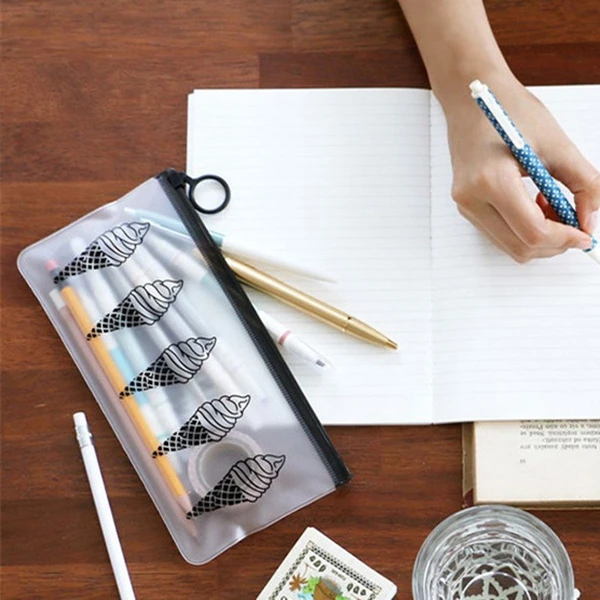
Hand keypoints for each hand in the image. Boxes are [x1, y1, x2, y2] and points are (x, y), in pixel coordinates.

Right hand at [443, 75, 599, 261]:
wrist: (471, 98)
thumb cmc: (511, 111)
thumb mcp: (557, 144)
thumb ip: (583, 184)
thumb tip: (590, 220)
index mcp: (491, 181)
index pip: (533, 232)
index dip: (566, 239)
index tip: (586, 235)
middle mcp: (472, 200)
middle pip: (521, 247)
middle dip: (554, 244)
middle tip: (575, 224)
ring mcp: (465, 206)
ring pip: (510, 247)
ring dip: (539, 238)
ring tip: (551, 206)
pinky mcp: (466, 207)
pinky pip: (500, 235)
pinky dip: (524, 230)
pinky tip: (534, 205)